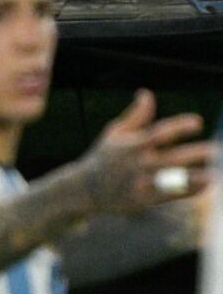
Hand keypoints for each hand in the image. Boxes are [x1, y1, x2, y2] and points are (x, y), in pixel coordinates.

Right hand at [77, 90, 216, 214]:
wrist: (83, 190)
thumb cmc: (103, 157)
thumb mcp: (114, 133)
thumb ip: (135, 116)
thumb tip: (146, 93)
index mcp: (133, 145)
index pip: (159, 133)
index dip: (180, 127)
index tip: (197, 123)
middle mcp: (137, 164)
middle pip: (171, 159)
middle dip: (194, 155)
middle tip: (214, 149)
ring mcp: (140, 183)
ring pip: (172, 181)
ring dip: (195, 178)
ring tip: (213, 174)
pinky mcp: (141, 200)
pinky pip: (169, 196)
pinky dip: (189, 191)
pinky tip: (206, 185)